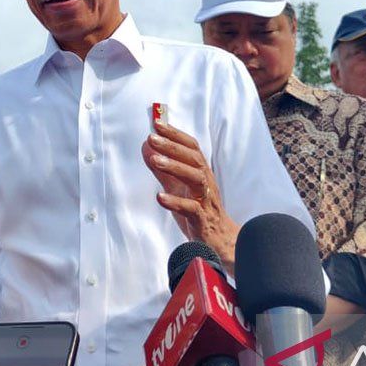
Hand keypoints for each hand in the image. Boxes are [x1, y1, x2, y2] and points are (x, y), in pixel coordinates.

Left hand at [142, 121, 239, 268]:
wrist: (218, 242)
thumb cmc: (197, 211)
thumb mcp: (178, 187)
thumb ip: (163, 169)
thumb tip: (146, 148)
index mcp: (201, 172)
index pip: (191, 147)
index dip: (175, 134)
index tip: (157, 124)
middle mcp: (206, 182)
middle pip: (193, 159)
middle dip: (172, 146)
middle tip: (152, 138)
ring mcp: (206, 200)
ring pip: (195, 178)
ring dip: (175, 168)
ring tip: (155, 161)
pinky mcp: (203, 219)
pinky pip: (191, 208)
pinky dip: (175, 202)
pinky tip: (160, 197)